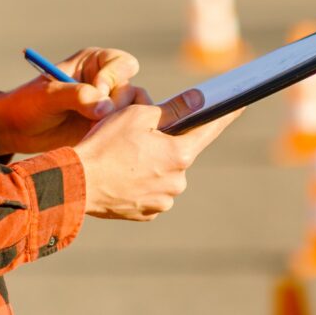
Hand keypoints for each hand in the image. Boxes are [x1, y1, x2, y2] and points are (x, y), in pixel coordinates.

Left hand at [0, 47, 145, 155]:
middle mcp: (106, 82)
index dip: (114, 78)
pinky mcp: (107, 128)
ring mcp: (108, 106)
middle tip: (97, 119)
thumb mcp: (49, 95)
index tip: (97, 92)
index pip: (123, 63)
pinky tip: (99, 142)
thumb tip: (106, 107)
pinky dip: (120, 136)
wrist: (16, 130)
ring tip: (97, 131)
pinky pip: (127, 131)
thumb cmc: (28, 104)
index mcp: (94, 63)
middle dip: (117, 105)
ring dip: (122, 122)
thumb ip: (78, 96)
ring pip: (135, 111)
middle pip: (132, 90)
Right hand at [72, 102, 241, 220]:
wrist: (75, 184)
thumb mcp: (137, 115)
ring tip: (123, 157)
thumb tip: (198, 101)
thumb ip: (172, 108)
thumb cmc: (104, 144)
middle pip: (179, 152)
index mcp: (180, 155)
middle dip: (165, 142)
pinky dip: (139, 181)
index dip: (225, 113)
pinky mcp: (146, 213)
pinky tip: (120, 174)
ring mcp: (162, 200)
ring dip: (151, 163)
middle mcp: (177, 181)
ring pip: (163, 173)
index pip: (209, 129)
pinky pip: (149, 190)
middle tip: (138, 135)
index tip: (240, 103)